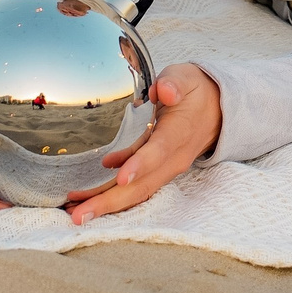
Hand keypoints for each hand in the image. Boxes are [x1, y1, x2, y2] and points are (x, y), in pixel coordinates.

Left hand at [63, 62, 223, 223]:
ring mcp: (166, 170)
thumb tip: (164, 91)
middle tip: (80, 214)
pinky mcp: (158, 175)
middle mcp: (174, 158)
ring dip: (107, 206)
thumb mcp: (187, 78)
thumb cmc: (193, 93)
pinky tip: (87, 205)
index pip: (159, 150)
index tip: (122, 175)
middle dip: (111, 200)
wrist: (216, 111)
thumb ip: (175, 83)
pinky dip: (113, 202)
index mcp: (179, 132)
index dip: (141, 164)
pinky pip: (137, 193)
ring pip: (138, 193)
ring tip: (76, 214)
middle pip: (143, 185)